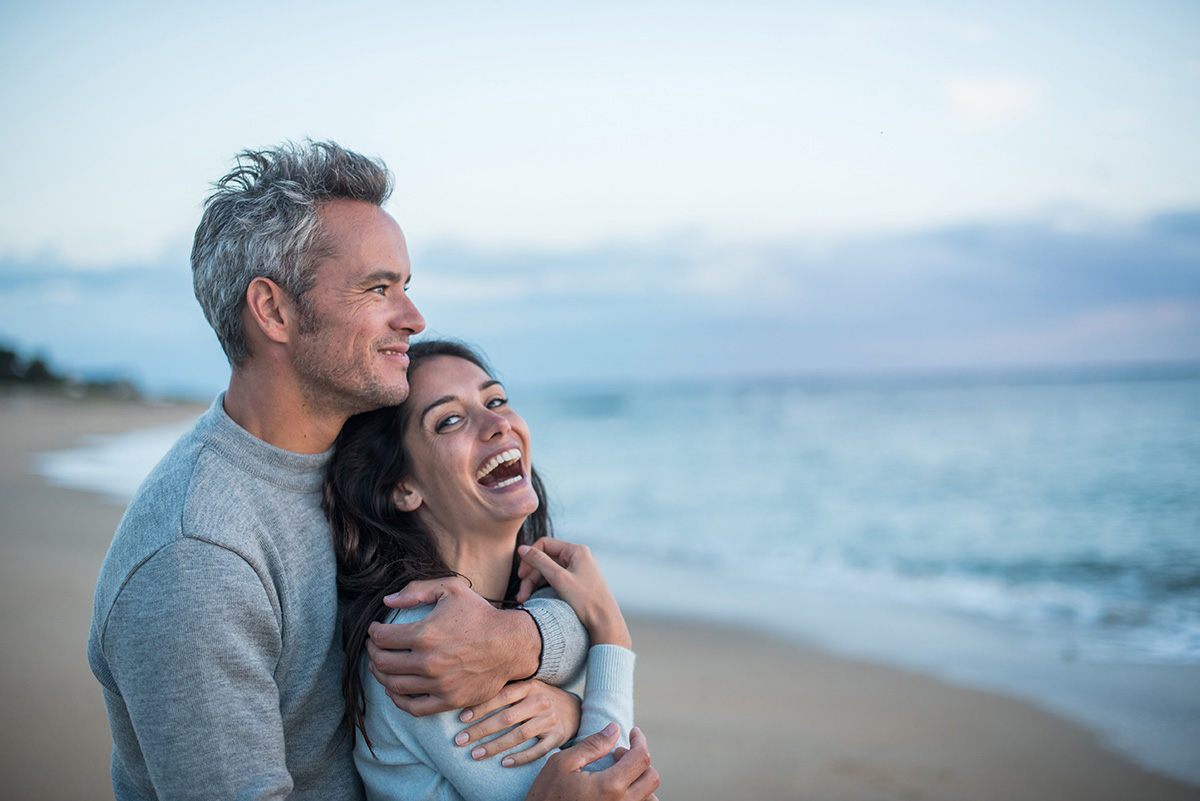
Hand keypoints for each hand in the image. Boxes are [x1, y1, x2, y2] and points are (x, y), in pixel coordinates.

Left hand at [366, 577, 540, 715]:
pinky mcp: (448, 700)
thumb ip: (417, 590)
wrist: (510, 644)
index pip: (382, 638)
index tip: (376, 630)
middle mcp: (428, 662)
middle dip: (373, 653)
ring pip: (393, 685)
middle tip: (375, 647)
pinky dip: (398, 700)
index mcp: (425, 634)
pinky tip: (395, 690)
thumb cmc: (480, 614)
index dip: (373, 632)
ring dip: (381, 676)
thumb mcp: (451, 589)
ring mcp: (438, 684)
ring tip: (382, 666)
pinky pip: (413, 707)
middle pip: (383, 663)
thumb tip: (388, 600)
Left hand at [454, 680, 581, 766]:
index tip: (461, 719)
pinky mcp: (558, 736)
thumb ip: (507, 690)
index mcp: (530, 687)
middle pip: (506, 718)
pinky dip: (520, 757)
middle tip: (461, 740)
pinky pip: (537, 750)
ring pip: (519, 736)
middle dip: (481, 730)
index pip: (501, 696)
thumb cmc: (541, 697)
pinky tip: (504, 762)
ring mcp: (550, 720)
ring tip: (476, 754)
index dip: (480, 707)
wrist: (575, 708)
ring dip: (495, 746)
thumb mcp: (528, 687)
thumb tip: (472, 695)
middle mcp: (540, 702)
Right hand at [518, 540, 630, 648]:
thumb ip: (539, 561)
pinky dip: (544, 588)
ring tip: (524, 599)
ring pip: (548, 571)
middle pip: (545, 559)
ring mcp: (578, 570)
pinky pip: (555, 580)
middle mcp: (578, 557)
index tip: (520, 574)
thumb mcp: (559, 578)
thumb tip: (522, 549)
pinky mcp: (576, 583)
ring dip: (534, 584)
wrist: (604, 621)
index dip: (530, 557)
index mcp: (576, 551)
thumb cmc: (585, 600)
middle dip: (531, 576)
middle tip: (521, 593)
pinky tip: (534, 598)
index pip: (545, 544)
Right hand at [525, 724, 659, 800]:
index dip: (640, 740)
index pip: (641, 758)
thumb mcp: (563, 764)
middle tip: (616, 753)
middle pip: (651, 777)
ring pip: (649, 798)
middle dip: (639, 759)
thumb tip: (615, 729)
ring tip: (617, 772)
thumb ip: (592, 745)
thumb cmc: (546, 796)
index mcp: (610, 787)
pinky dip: (636, 797)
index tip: (633, 731)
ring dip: (640, 780)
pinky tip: (616, 789)